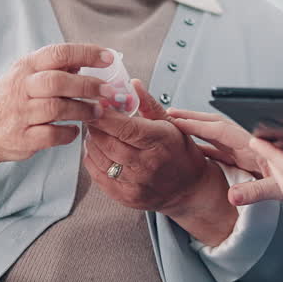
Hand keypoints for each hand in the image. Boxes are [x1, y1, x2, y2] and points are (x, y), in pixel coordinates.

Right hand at [0, 44, 109, 191]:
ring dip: (83, 110)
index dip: (86, 53)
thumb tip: (85, 59)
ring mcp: (20, 114)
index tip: (109, 57)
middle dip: (88, 86)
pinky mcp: (22, 138)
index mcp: (25, 67)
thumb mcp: (26, 75)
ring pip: (57, 109)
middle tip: (108, 91)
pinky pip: (51, 135)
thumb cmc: (11, 98)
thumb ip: (55, 67)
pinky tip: (75, 131)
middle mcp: (21, 88)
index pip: (58, 53)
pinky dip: (68, 133)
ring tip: (97, 112)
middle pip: (58, 81)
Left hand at [84, 81, 236, 245]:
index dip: (104, 115)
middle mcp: (148, 165)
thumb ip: (149, 104)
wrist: (190, 190)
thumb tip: (132, 84)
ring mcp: (136, 184)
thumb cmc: (181, 154)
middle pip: (107, 142)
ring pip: (99, 158)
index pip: (124, 128)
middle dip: (95, 126)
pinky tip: (99, 151)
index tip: (95, 105)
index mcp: (160, 142)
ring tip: (97, 132)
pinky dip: (92, 160)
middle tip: (92, 116)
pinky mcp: (125, 197)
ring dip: (92, 142)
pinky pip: (97, 175)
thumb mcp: (172, 125)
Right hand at [167, 108, 282, 205]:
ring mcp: (245, 150)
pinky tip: (187, 147)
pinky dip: (201, 144)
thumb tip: (232, 197)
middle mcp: (248, 144)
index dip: (197, 125)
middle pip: (214, 126)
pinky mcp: (245, 158)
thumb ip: (256, 191)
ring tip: (171, 126)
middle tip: (166, 114)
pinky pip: (218, 148)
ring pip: (214, 135)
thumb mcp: (278, 189)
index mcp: (255, 146)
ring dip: (194, 129)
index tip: (175, 121)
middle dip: (190, 119)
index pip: (221, 131)